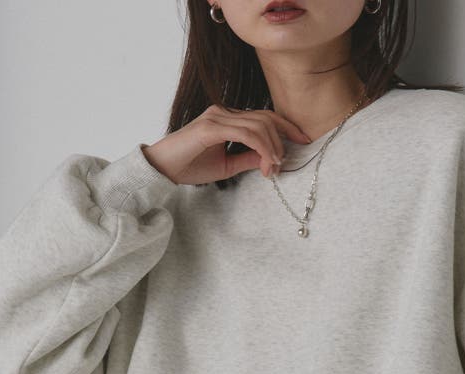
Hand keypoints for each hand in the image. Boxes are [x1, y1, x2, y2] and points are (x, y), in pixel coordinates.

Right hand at [141, 104, 311, 185]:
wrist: (162, 169)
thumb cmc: (190, 167)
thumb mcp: (226, 166)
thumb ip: (247, 159)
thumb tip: (271, 160)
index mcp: (227, 119)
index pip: (263, 116)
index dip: (286, 126)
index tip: (303, 140)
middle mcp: (223, 112)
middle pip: (265, 118)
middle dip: (283, 138)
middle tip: (285, 162)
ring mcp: (217, 117)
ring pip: (258, 125)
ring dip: (272, 147)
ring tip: (273, 168)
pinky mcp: (211, 127)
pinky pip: (245, 133)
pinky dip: (260, 148)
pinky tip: (265, 163)